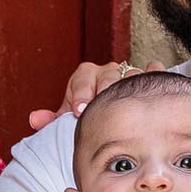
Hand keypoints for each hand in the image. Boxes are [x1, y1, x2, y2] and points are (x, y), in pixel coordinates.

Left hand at [27, 58, 163, 130]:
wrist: (111, 115)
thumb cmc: (88, 116)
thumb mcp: (69, 118)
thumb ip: (52, 120)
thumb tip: (35, 120)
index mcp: (86, 76)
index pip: (83, 76)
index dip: (81, 92)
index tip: (79, 110)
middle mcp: (109, 71)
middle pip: (109, 74)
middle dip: (105, 91)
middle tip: (102, 108)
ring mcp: (131, 75)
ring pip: (133, 75)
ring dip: (129, 90)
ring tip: (128, 108)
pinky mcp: (150, 80)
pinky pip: (155, 73)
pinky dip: (155, 78)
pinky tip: (154, 97)